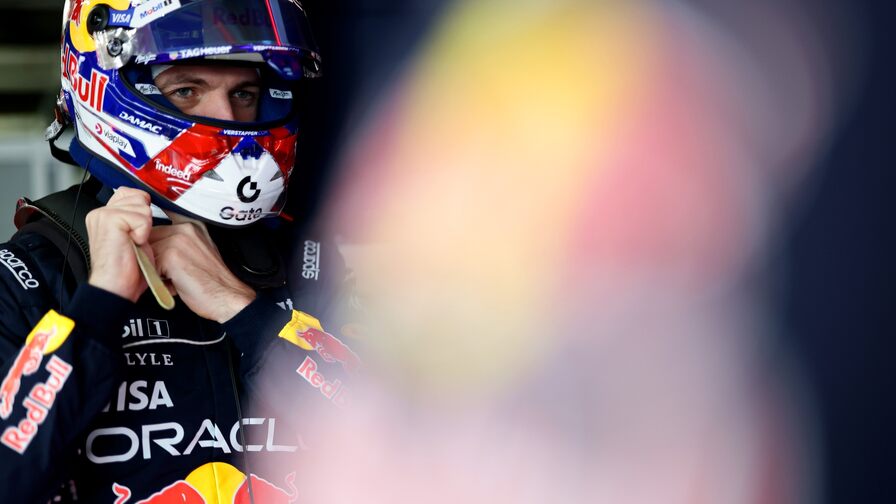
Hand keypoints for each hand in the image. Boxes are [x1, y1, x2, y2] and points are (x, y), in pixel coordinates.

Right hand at [85, 187, 152, 301]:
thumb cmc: (127, 269)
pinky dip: (143, 234)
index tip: (140, 231)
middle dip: (146, 220)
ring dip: (145, 228)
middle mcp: (101, 212)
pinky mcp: (110, 219)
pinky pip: (142, 218)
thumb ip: (137, 219)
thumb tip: (149, 205)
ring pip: (143, 206)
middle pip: (140, 197)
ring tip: (133, 243)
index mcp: (105, 215)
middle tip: (135, 241)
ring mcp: (104, 214)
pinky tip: (132, 245)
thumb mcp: (135, 237)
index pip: (132, 193)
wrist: (116, 288)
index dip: (143, 210)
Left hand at [149, 217, 255, 322]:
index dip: (156, 245)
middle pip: (148, 239)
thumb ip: (176, 243)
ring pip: (146, 253)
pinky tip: (173, 284)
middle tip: (169, 273)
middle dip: (152, 257)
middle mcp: (185, 227)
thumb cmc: (211, 281)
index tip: (163, 259)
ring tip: (173, 279)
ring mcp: (178, 239)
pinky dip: (156, 279)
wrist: (226, 297)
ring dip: (154, 269)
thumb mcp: (196, 252)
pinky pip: (148, 265)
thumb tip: (151, 247)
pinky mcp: (171, 254)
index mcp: (192, 224)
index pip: (157, 226)